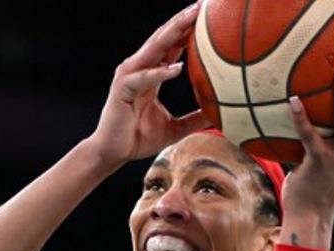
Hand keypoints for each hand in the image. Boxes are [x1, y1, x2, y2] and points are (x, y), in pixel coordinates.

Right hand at [86, 3, 207, 165]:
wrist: (112, 153)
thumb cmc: (138, 139)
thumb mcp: (175, 128)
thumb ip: (195, 118)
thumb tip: (221, 116)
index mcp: (151, 74)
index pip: (171, 45)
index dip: (188, 29)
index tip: (208, 14)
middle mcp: (139, 69)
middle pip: (163, 38)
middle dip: (182, 20)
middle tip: (202, 5)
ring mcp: (129, 77)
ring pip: (153, 49)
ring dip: (172, 33)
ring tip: (192, 19)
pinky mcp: (123, 90)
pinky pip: (144, 77)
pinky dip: (160, 72)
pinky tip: (178, 67)